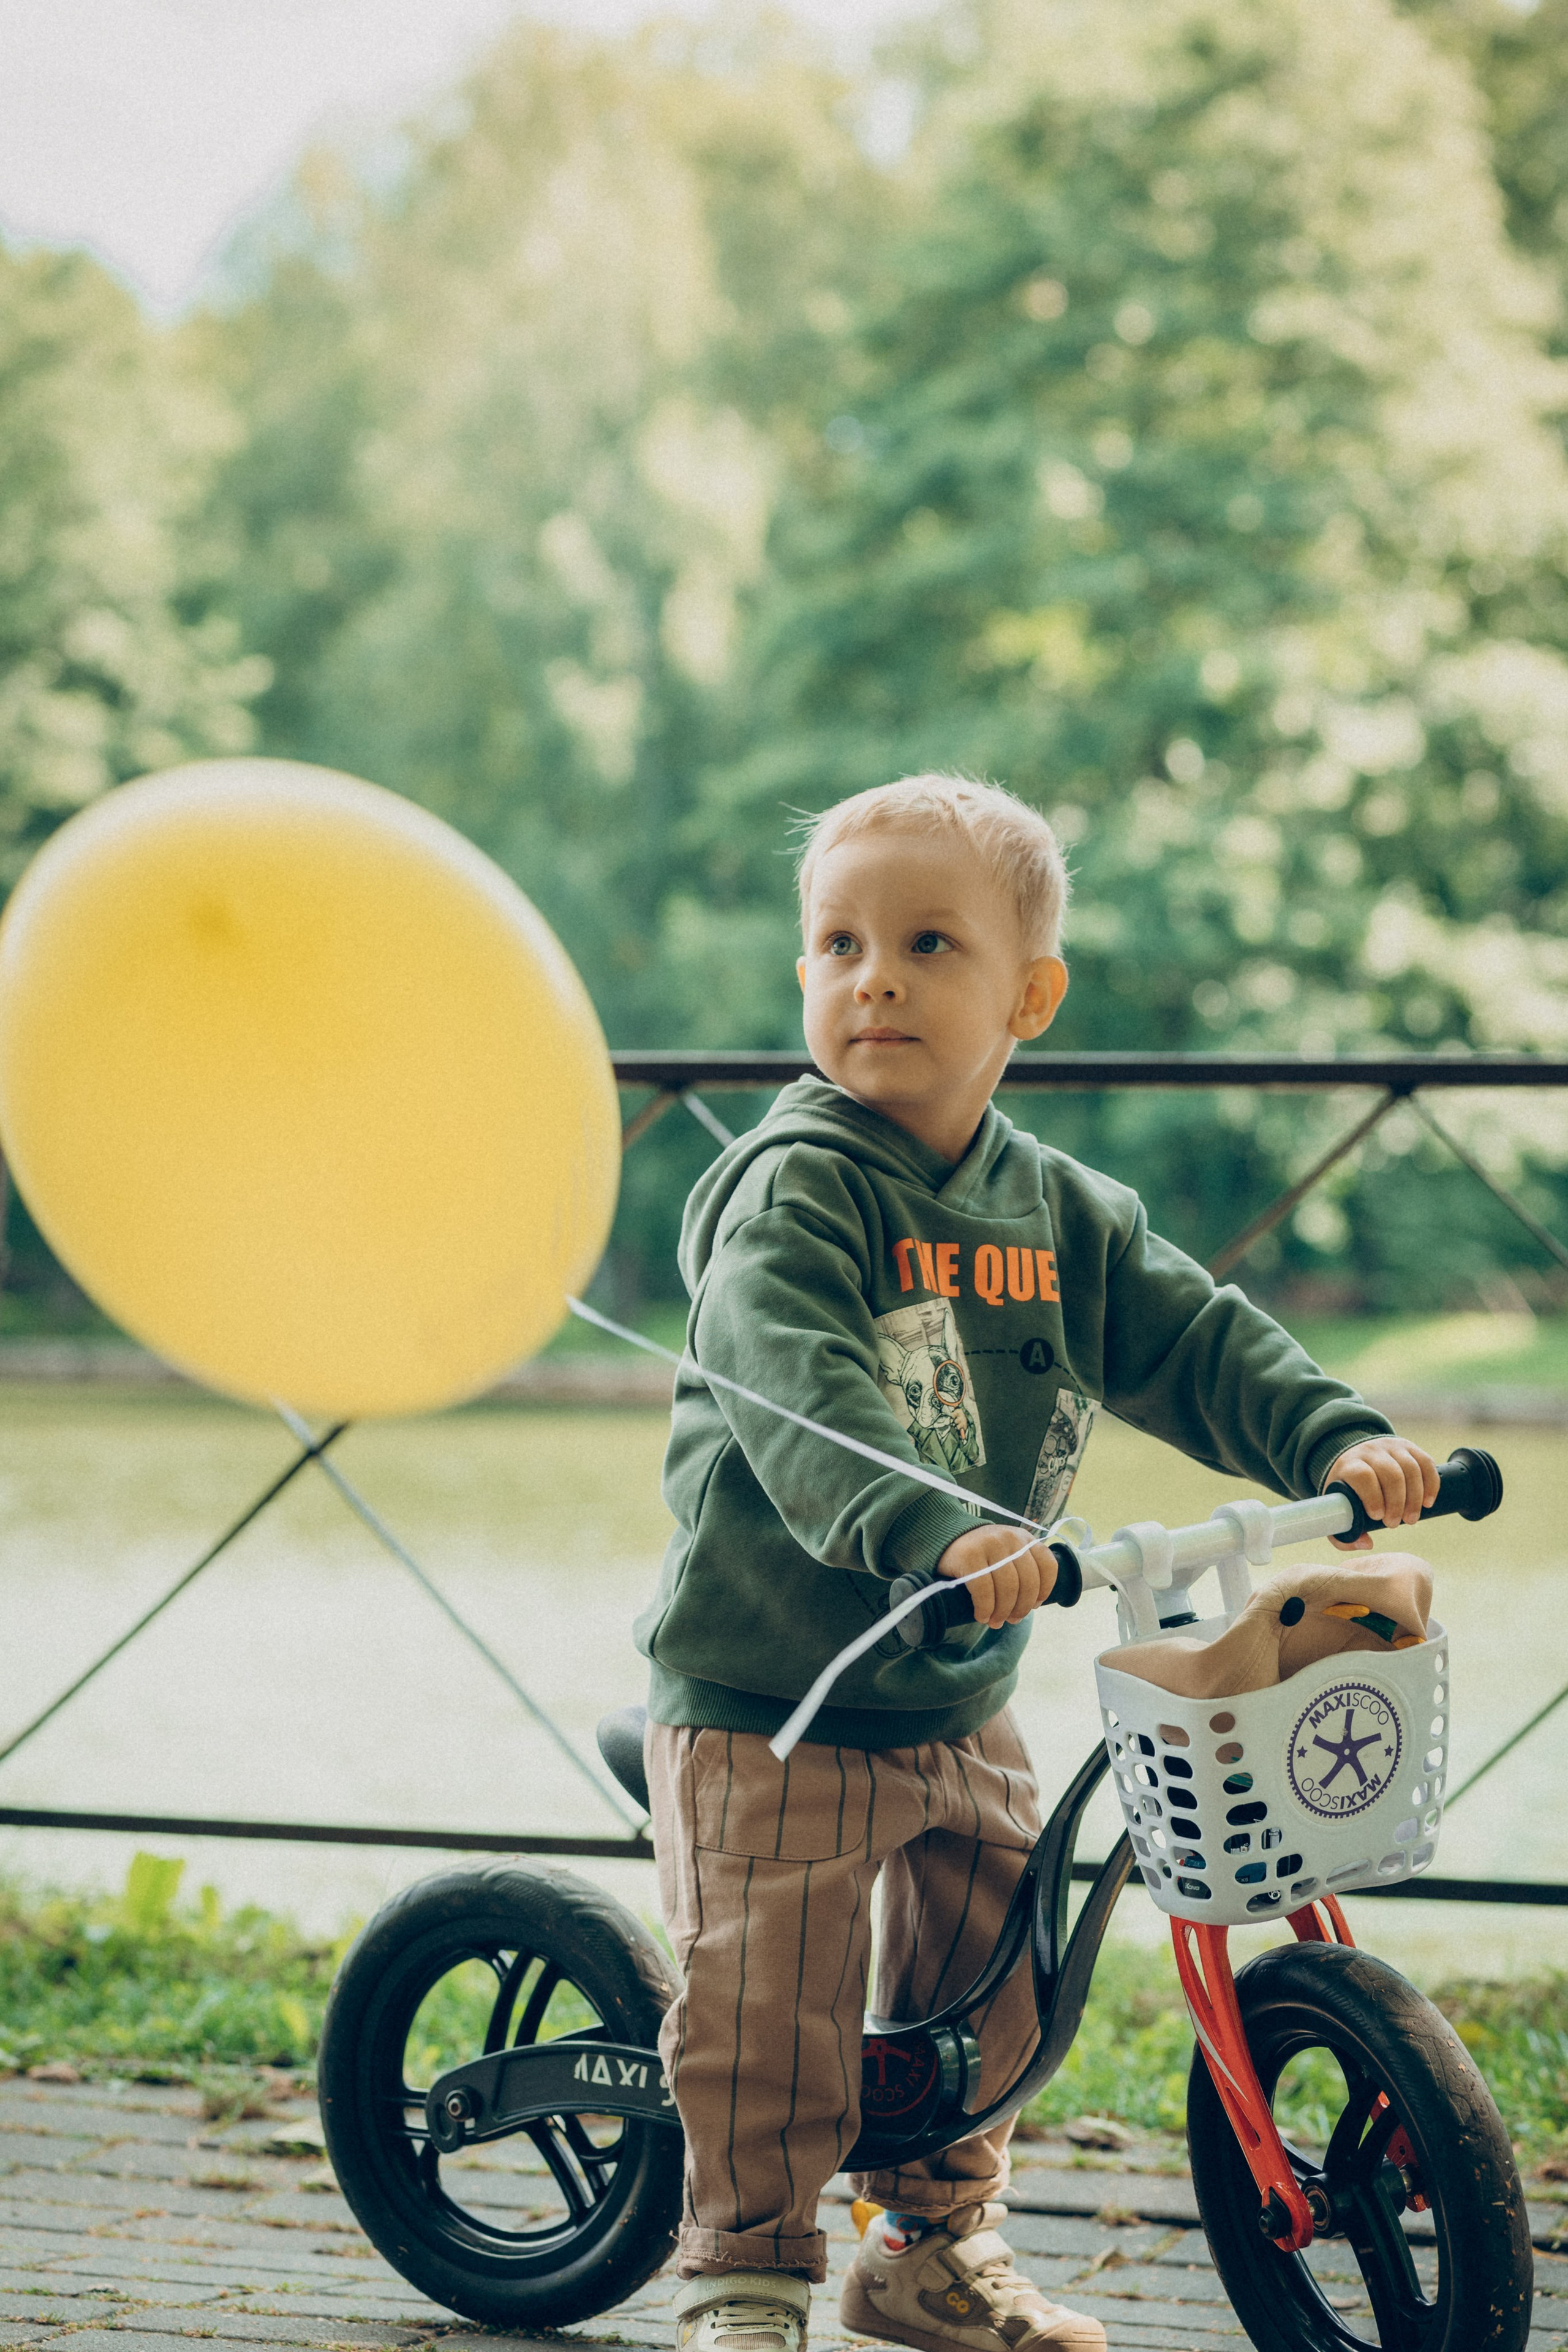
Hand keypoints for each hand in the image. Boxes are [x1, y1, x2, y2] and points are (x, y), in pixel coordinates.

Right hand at [936, 1524, 1057, 1627]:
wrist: (947, 1539)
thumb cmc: (982, 1556)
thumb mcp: (1007, 1553)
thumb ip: (1022, 1568)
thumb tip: (1032, 1605)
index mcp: (1024, 1538)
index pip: (1047, 1565)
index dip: (1045, 1590)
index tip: (1034, 1606)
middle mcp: (1010, 1538)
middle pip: (1028, 1582)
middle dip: (1021, 1608)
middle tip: (1011, 1620)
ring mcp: (990, 1545)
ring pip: (1008, 1589)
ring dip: (1002, 1612)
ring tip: (995, 1622)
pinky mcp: (969, 1556)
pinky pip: (984, 1591)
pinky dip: (985, 1609)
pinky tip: (982, 1616)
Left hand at [1323, 1436, 1438, 1549]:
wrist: (1356, 1459)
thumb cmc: (1348, 1491)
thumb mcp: (1338, 1509)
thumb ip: (1343, 1534)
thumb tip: (1367, 1543)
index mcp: (1349, 1464)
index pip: (1363, 1475)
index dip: (1373, 1497)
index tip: (1377, 1517)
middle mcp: (1370, 1451)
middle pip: (1391, 1474)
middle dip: (1396, 1503)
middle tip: (1394, 1524)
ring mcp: (1391, 1447)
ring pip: (1410, 1469)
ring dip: (1415, 1498)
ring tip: (1411, 1519)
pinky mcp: (1409, 1447)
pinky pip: (1426, 1462)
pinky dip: (1431, 1484)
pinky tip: (1427, 1503)